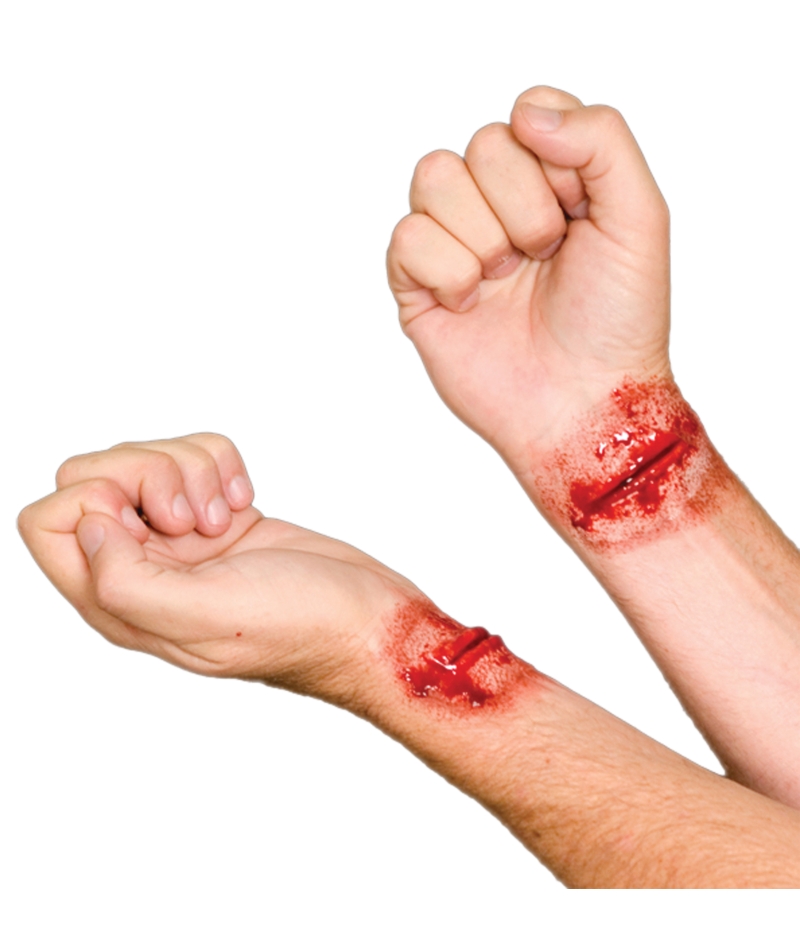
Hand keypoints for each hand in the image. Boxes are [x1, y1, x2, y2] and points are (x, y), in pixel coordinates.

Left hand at [18, 434, 418, 705]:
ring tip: (228, 515)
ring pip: (146, 459)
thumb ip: (124, 580)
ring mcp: (179, 541)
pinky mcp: (217, 515)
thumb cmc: (301, 629)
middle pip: (94, 477)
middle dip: (149, 472)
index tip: (155, 519)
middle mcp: (139, 568)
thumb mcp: (205, 618)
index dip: (94, 497)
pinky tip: (244, 503)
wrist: (369, 619)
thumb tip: (91, 523)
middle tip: (196, 517)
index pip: (48, 523)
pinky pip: (195, 457)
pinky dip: (220, 463)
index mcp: (117, 603)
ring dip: (191, 468)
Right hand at [387, 86, 670, 475]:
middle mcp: (498, 206)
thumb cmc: (616, 322)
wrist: (582, 404)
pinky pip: (406, 237)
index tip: (580, 215)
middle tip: (545, 257)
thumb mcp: (640, 217)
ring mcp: (456, 243)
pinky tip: (470, 303)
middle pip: (481, 144)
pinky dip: (446, 271)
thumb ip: (603, 139)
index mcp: (552, 181)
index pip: (527, 113)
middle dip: (524, 206)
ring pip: (433, 175)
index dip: (553, 161)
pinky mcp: (418, 286)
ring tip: (506, 279)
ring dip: (482, 234)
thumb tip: (524, 115)